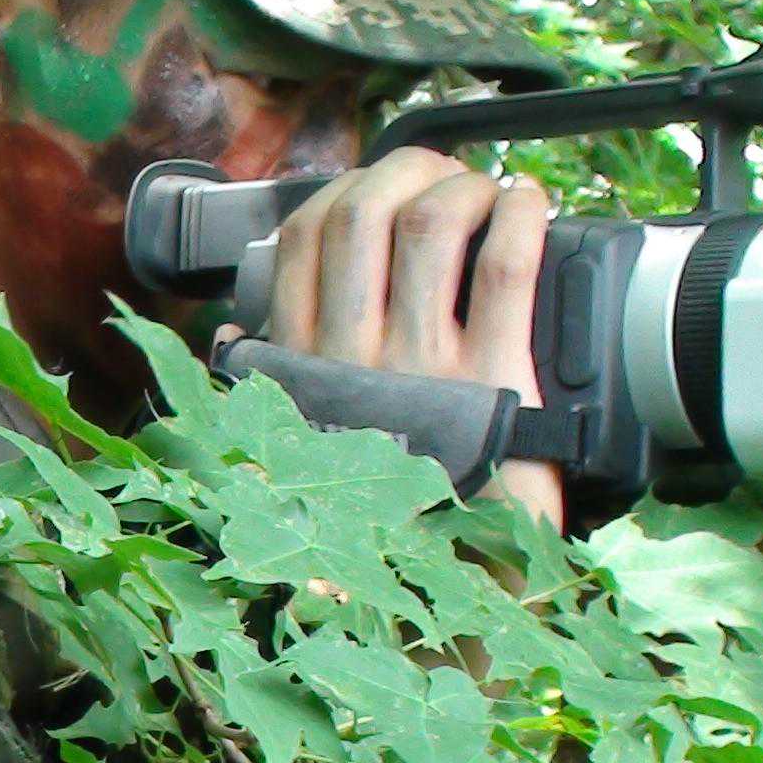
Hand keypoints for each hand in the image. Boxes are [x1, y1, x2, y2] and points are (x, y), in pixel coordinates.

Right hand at [258, 147, 565, 527]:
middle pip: (362, 212)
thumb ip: (269, 395)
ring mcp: (423, 368)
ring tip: (484, 193)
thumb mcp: (295, 458)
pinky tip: (527, 205)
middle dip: (403, 169)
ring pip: (430, 226)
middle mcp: (352, 362)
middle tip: (438, 175)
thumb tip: (235, 335)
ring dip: (461, 186)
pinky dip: (516, 217)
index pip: (301, 243)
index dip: (340, 192)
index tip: (376, 190)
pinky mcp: (495, 381)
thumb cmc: (381, 524)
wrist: (449, 594)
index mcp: (302, 374)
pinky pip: (502, 267)